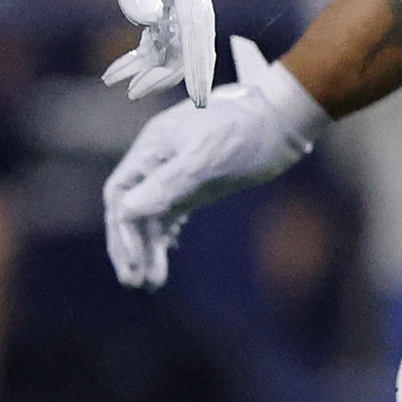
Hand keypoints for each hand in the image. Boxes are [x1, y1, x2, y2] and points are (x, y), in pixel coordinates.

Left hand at [55, 0, 216, 104]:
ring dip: (148, 64)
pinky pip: (152, 29)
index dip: (197, 62)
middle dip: (171, 71)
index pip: (198, 24)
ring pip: (170, 37)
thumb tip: (148, 22)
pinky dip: (137, 51)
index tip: (199, 97)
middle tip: (138, 95)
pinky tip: (114, 71)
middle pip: (189, 36)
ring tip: (117, 83)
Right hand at [101, 37, 323, 286]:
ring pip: (150, 216)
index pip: (120, 193)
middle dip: (130, 246)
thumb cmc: (245, 130)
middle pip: (130, 208)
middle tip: (135, 282)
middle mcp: (158, 161)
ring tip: (150, 283)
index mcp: (152, 148)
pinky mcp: (196, 185)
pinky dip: (162, 238)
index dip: (121, 230)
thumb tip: (126, 211)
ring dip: (147, 248)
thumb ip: (166, 184)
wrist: (281, 118)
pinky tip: (163, 260)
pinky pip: (168, 215)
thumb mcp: (205, 157)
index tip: (132, 262)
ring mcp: (176, 174)